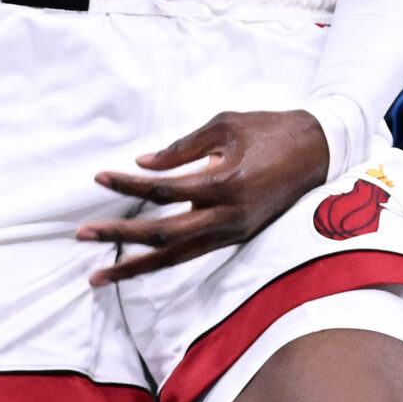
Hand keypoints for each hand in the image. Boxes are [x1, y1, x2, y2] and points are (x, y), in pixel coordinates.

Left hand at [78, 110, 331, 284]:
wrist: (320, 150)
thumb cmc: (270, 129)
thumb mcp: (224, 125)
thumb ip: (182, 148)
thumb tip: (143, 164)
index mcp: (224, 184)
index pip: (164, 190)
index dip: (128, 186)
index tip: (99, 178)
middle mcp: (228, 217)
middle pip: (163, 235)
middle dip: (120, 239)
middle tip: (83, 236)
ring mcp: (234, 233)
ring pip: (177, 257)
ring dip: (135, 267)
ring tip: (99, 276)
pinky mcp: (238, 238)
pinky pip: (193, 254)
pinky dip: (162, 260)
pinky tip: (138, 264)